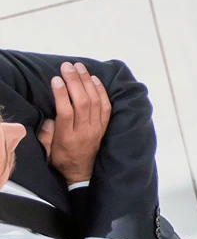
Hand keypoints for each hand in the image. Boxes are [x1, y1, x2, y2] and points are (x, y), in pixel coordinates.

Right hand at [38, 62, 111, 183]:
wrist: (83, 172)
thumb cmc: (62, 159)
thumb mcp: (49, 151)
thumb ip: (47, 134)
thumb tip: (49, 117)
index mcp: (67, 138)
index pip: (66, 112)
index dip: (62, 94)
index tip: (56, 79)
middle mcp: (85, 131)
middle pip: (82, 102)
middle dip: (75, 82)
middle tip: (68, 66)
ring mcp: (97, 128)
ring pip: (95, 101)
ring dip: (87, 81)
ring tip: (79, 67)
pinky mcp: (105, 125)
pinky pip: (106, 106)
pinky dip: (101, 91)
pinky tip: (94, 79)